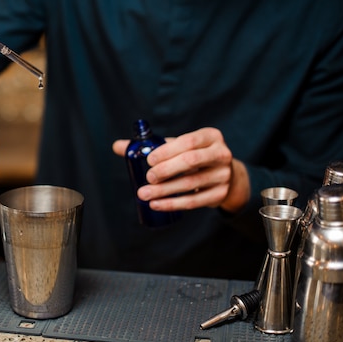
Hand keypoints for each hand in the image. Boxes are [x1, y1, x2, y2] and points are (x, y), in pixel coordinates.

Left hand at [112, 127, 249, 212]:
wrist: (225, 175)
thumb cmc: (194, 156)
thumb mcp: (179, 146)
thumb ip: (151, 145)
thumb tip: (118, 146)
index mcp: (210, 136)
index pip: (188, 141)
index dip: (167, 151)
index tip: (149, 160)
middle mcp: (221, 154)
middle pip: (191, 161)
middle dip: (166, 170)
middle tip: (148, 178)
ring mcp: (223, 175)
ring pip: (191, 183)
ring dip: (165, 191)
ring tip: (143, 194)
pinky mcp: (220, 194)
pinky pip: (195, 201)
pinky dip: (173, 204)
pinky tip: (156, 204)